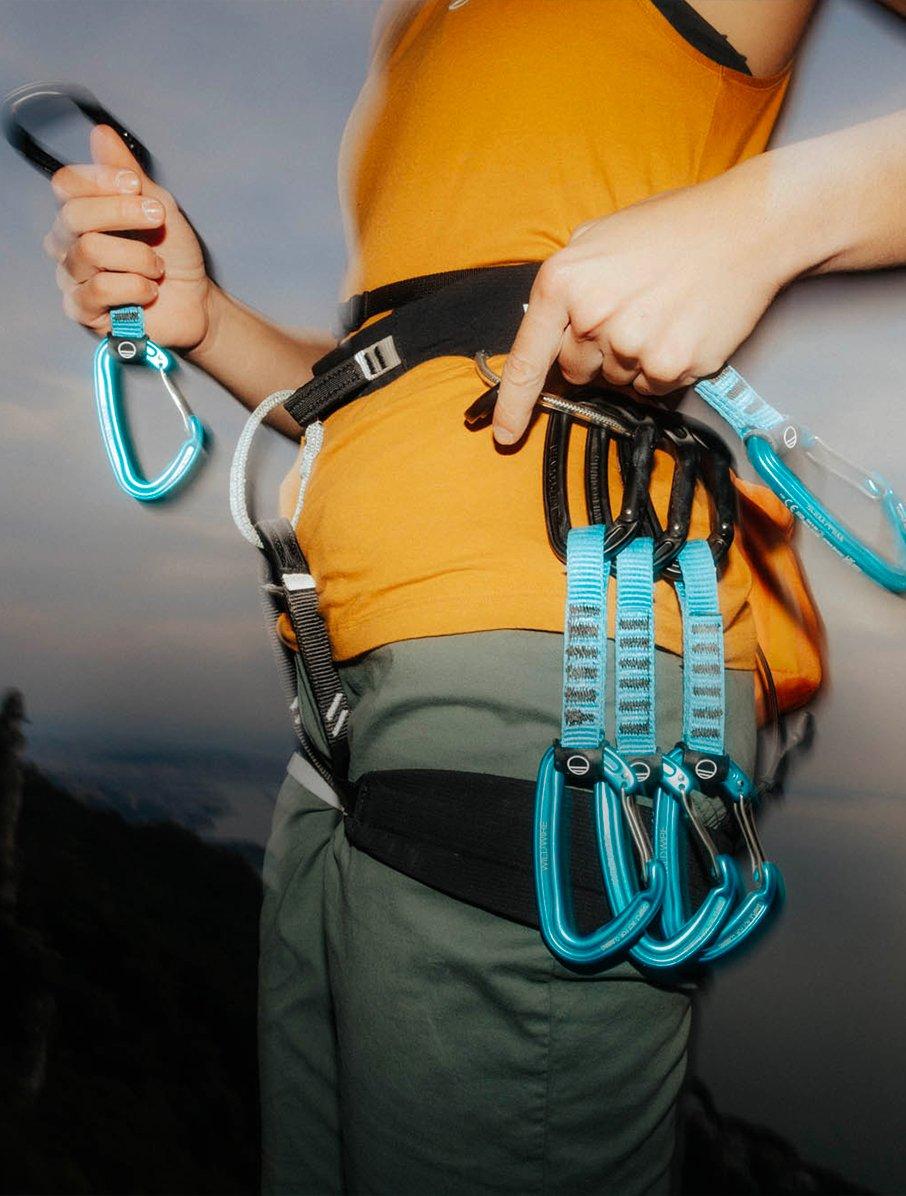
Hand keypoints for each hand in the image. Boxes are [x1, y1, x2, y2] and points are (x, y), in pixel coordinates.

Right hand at [43, 124, 211, 350]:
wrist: (196, 303)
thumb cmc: (175, 256)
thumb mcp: (159, 208)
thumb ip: (129, 175)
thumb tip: (101, 134)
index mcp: (82, 214)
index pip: (67, 184)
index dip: (100, 180)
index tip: (135, 186)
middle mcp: (68, 243)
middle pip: (74, 215)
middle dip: (124, 215)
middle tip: (158, 221)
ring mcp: (72, 277)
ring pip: (90, 251)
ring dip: (138, 257)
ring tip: (158, 268)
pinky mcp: (82, 310)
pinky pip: (98, 289)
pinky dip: (134, 287)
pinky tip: (149, 291)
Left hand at [492, 166, 792, 443]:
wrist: (746, 226)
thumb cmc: (674, 227)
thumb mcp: (599, 236)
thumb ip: (568, 282)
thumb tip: (548, 323)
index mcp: (564, 282)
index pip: (527, 359)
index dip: (512, 403)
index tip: (504, 434)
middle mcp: (591, 316)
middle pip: (576, 369)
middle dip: (595, 353)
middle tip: (632, 313)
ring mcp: (630, 345)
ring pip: (615, 381)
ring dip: (633, 359)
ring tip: (662, 313)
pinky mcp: (669, 366)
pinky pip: (651, 389)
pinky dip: (664, 368)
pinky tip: (681, 329)